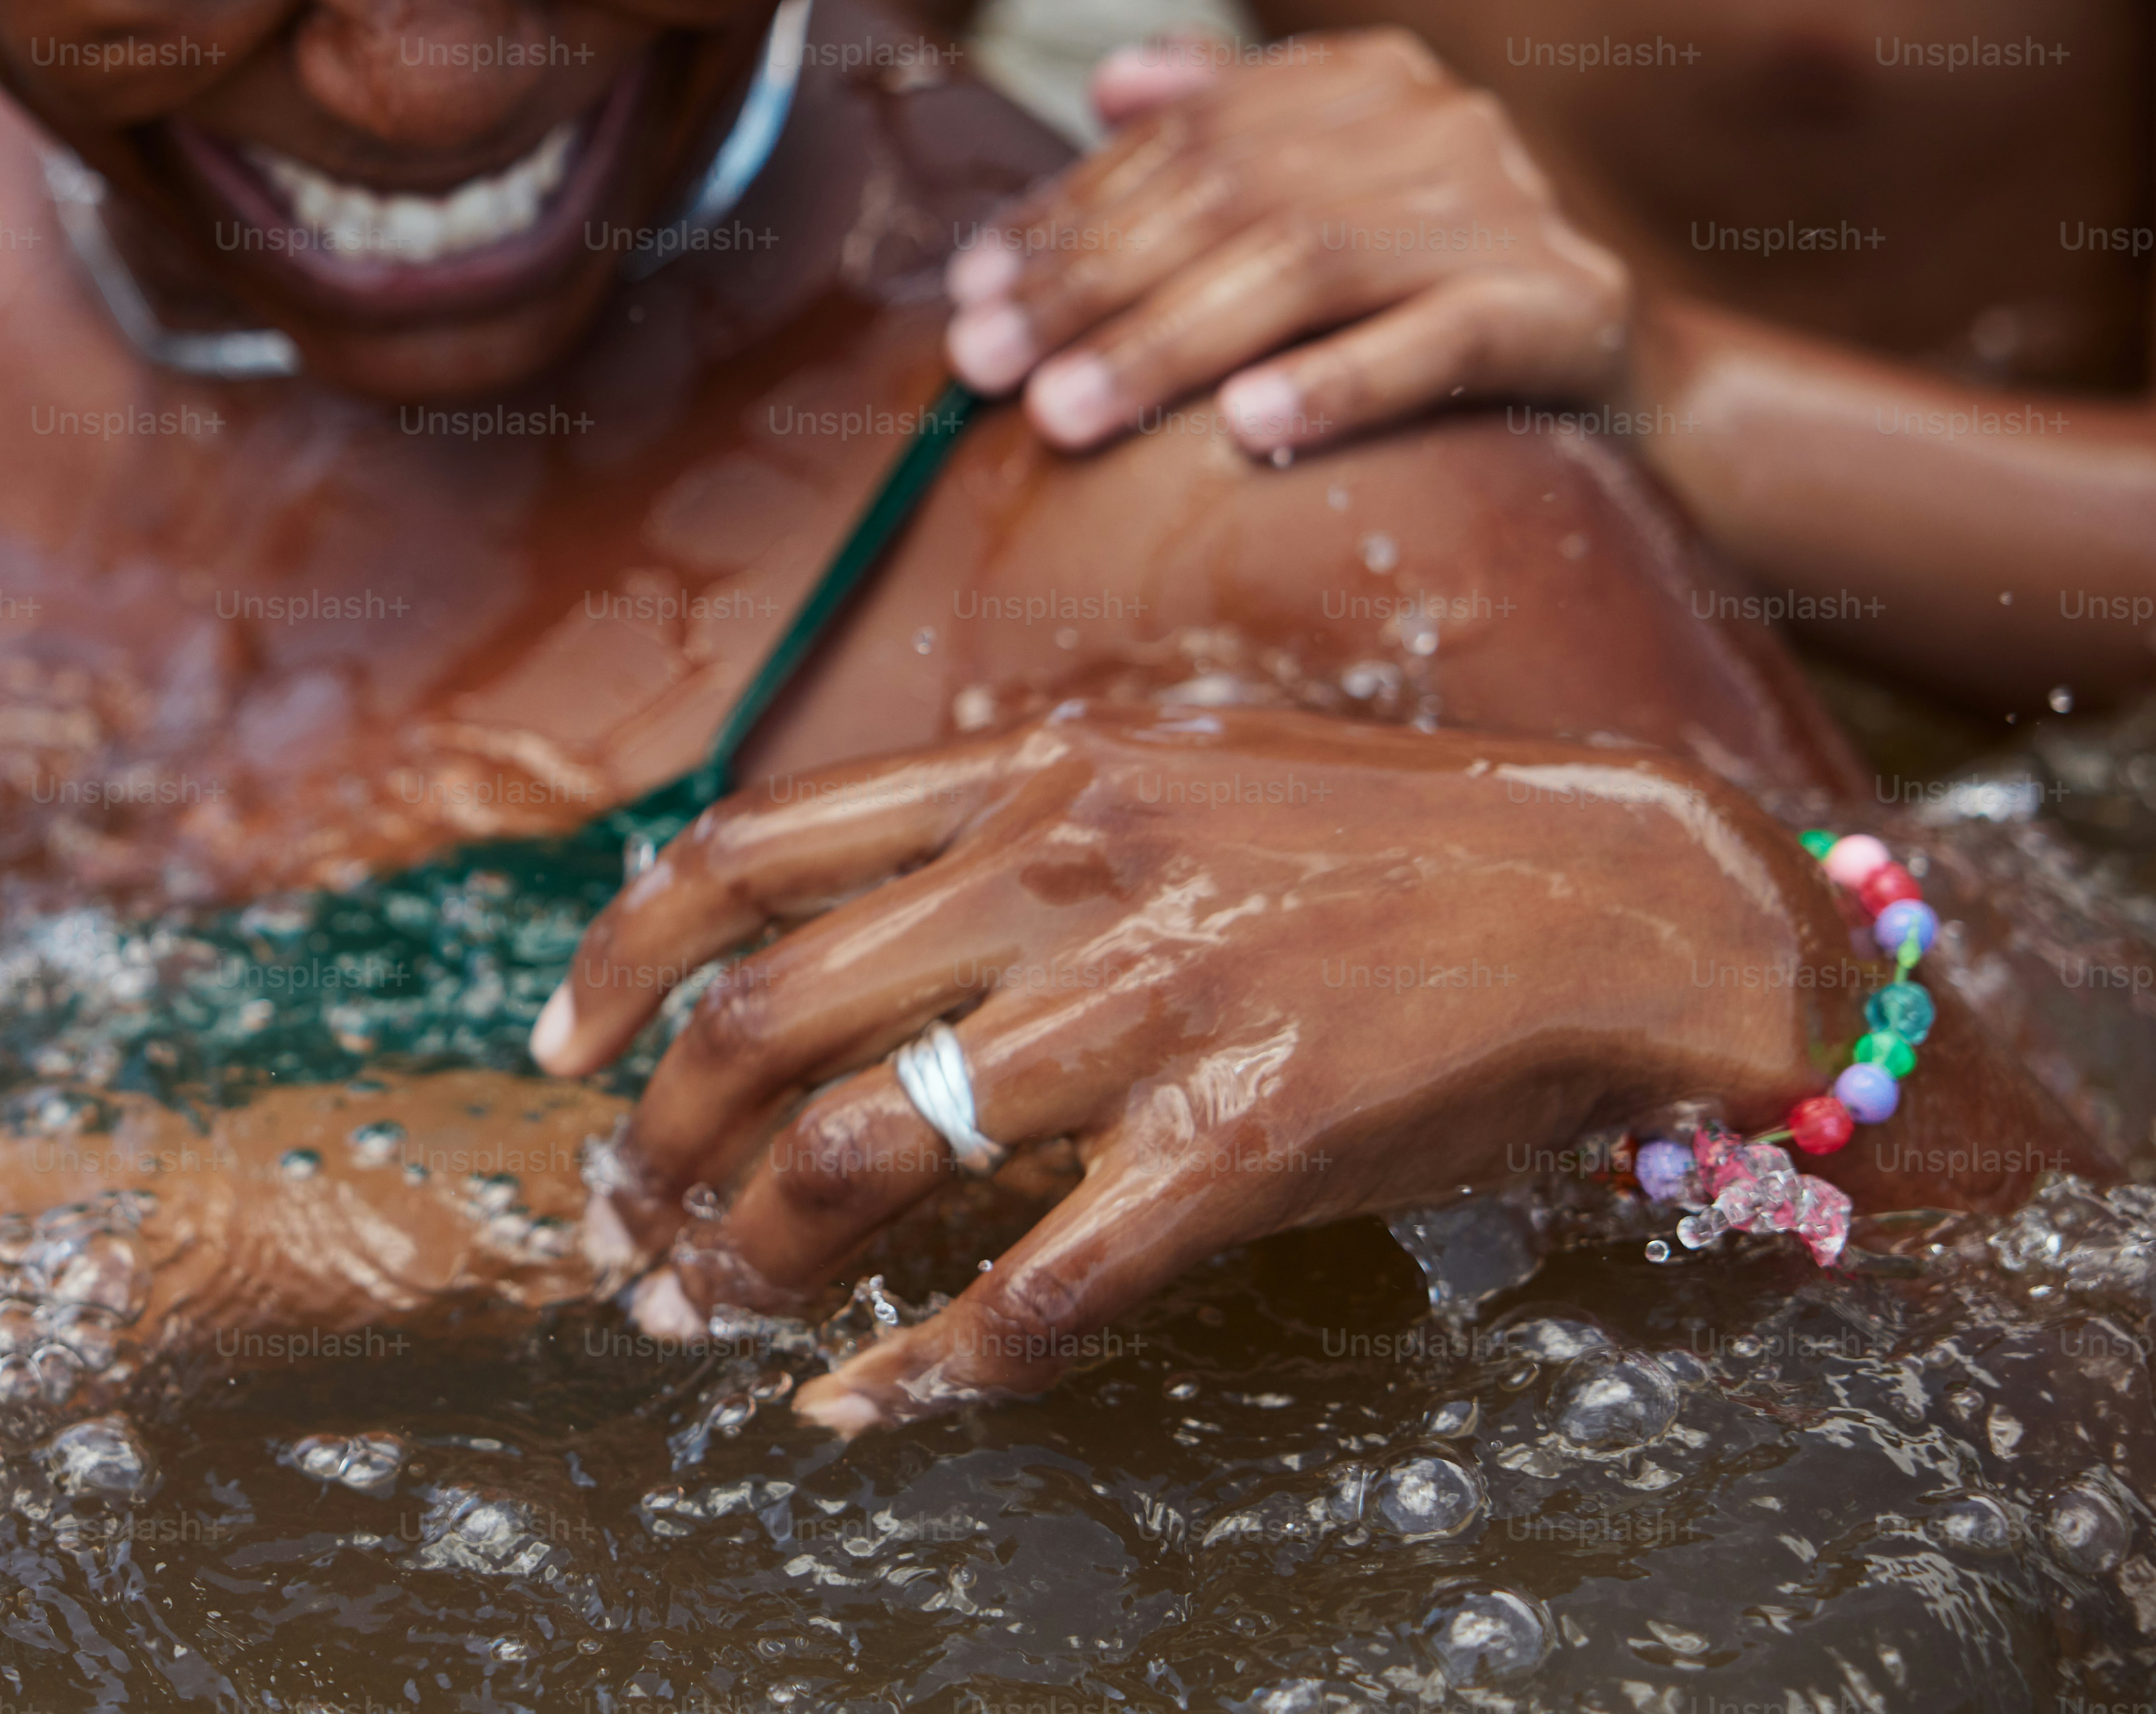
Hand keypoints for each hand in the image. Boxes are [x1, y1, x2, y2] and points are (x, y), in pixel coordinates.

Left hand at [527, 705, 1863, 1433]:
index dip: (617, 960)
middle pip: (765, 1027)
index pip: (743, 857)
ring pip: (861, 1160)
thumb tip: (831, 916)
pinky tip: (862, 1406)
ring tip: (699, 1318)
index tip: (559, 1048)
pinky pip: (1029, 1292)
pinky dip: (921, 1370)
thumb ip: (997, 828)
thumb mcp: (1163, 770)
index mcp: (1030, 777)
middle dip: (657, 1146)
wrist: (1617, 895)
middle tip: (622, 1228)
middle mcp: (1064, 876)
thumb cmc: (1381, 842)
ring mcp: (1151, 1013)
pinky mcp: (1241, 1148)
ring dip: (747, 1262)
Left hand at [943, 30, 1630, 455]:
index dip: (1066, 216)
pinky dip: (1335, 382)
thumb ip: (1224, 125)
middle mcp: (1432, 123)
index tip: (970, 290)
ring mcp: (1501, 211)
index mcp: (1361, 80)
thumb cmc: (1421, 277)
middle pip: (1227, 200)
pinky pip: (1436, 344)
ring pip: (1304, 269)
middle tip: (985, 363)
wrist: (1610, 353)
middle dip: (1089, 287)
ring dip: (1168, 345)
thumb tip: (1109, 77)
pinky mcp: (1560, 308)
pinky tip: (1245, 425)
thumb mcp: (1322, 186)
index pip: (1181, 143)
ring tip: (1066, 412)